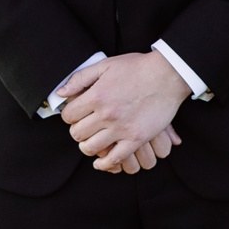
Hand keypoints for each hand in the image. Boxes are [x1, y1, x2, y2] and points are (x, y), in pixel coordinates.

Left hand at [59, 50, 188, 172]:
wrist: (167, 75)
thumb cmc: (137, 67)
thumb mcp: (105, 65)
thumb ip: (80, 78)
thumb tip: (61, 93)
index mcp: (96, 96)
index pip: (68, 115)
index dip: (69, 116)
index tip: (76, 115)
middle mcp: (106, 114)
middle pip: (77, 133)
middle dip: (77, 131)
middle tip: (84, 127)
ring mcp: (121, 128)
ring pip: (91, 148)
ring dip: (88, 146)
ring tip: (92, 141)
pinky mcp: (136, 138)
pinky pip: (115, 159)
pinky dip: (105, 164)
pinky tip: (101, 161)